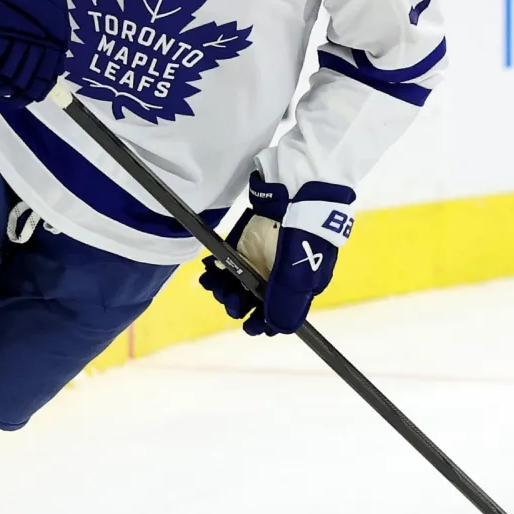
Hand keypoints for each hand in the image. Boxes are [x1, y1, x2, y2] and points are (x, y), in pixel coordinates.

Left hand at [201, 174, 356, 335]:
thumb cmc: (305, 230)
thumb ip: (287, 301)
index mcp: (301, 284)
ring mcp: (263, 257)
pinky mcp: (247, 241)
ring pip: (239, 284)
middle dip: (239, 304)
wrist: (297, 184)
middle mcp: (281, 274)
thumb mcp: (298, 270)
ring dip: (224, 289)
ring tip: (212, 283)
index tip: (248, 326)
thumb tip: (279, 329)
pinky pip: (229, 263)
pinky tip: (209, 271)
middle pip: (255, 300)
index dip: (263, 323)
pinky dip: (217, 270)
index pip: (280, 313)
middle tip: (229, 298)